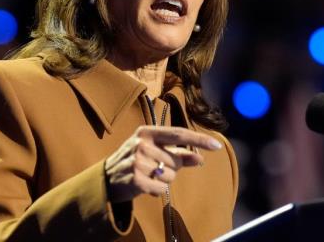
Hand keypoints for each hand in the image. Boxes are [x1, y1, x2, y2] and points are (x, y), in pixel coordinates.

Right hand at [104, 126, 221, 201]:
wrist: (107, 177)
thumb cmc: (135, 160)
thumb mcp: (153, 151)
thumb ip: (178, 153)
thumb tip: (200, 158)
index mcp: (147, 132)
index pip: (178, 134)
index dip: (199, 139)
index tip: (216, 146)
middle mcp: (142, 144)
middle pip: (176, 160)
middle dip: (170, 168)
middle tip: (153, 168)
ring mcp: (138, 161)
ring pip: (170, 176)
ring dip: (163, 180)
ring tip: (147, 176)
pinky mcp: (136, 179)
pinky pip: (162, 188)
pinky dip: (157, 190)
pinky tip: (145, 185)